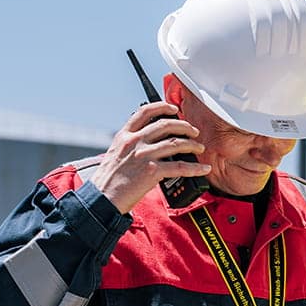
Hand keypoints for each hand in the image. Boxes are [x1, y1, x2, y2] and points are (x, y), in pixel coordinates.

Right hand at [84, 102, 210, 212]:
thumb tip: (148, 142)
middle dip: (184, 126)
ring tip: (200, 148)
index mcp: (124, 136)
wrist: (102, 199)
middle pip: (166, 125)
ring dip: (192, 144)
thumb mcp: (115, 154)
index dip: (162, 106)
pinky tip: (203, 169)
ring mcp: (144, 155)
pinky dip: (195, 167)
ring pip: (176, 143)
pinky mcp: (152, 171)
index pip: (144, 112)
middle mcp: (134, 142)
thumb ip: (130, 145)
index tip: (173, 108)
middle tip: (193, 131)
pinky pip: (180, 166)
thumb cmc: (108, 180)